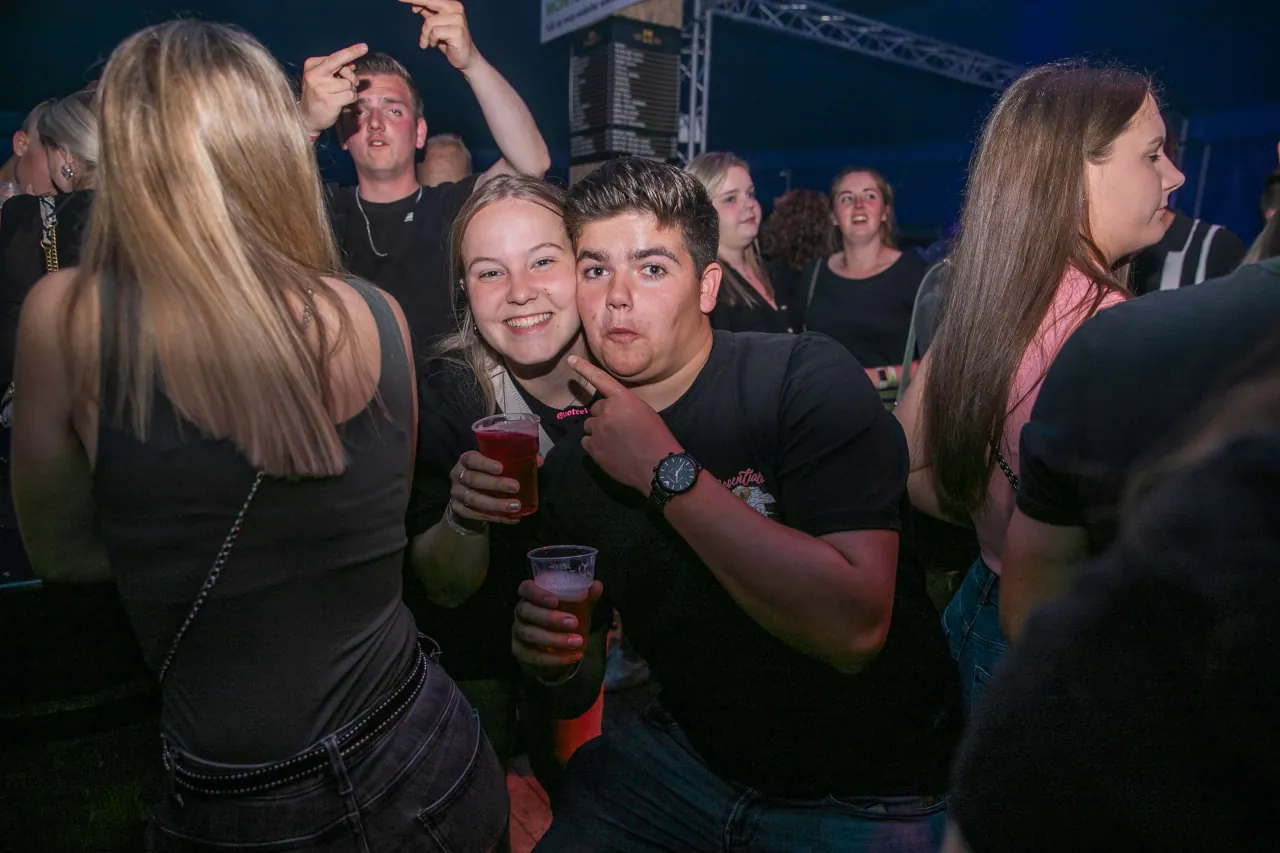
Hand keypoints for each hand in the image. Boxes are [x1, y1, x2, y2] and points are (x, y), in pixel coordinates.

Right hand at [299, 43, 367, 134]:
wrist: (307, 117)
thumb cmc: (318, 94)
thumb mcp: (323, 77)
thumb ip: (336, 68)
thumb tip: (352, 64)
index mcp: (312, 65)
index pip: (335, 56)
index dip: (351, 52)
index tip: (364, 47)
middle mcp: (314, 75)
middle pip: (342, 66)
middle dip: (351, 75)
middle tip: (350, 83)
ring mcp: (321, 88)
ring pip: (349, 84)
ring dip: (350, 90)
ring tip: (339, 96)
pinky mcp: (329, 101)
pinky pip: (351, 95)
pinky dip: (351, 99)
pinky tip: (341, 102)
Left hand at [399, 0, 478, 70]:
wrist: (465, 57)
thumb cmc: (449, 40)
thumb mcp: (436, 24)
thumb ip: (428, 13)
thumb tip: (415, 5)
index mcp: (451, 4)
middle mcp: (456, 8)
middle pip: (430, 1)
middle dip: (415, 1)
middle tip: (399, 0)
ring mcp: (458, 19)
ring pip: (430, 22)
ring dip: (425, 34)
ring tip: (428, 42)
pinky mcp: (457, 31)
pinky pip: (435, 32)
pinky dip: (431, 40)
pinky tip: (435, 45)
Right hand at [450, 450, 521, 525]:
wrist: (468, 498)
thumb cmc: (486, 475)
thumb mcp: (497, 465)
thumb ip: (515, 461)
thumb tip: (538, 461)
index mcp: (466, 460)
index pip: (472, 459)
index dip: (485, 463)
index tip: (501, 468)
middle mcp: (458, 475)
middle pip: (473, 479)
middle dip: (495, 484)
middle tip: (515, 487)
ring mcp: (456, 494)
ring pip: (474, 500)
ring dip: (496, 504)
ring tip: (516, 506)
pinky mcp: (458, 510)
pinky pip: (477, 515)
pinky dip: (497, 517)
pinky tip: (512, 518)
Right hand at [512, 578, 603, 672]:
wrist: (554, 651)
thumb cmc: (562, 621)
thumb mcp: (575, 608)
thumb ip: (585, 597)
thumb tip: (597, 586)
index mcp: (531, 597)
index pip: (525, 588)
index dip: (537, 593)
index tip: (556, 600)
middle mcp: (520, 613)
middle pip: (526, 611)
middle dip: (550, 617)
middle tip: (574, 622)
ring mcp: (517, 633)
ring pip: (529, 634)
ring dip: (554, 639)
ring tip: (577, 641)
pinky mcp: (520, 653)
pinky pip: (534, 656)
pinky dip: (554, 658)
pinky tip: (572, 657)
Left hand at [567, 355, 682, 494]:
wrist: (657, 466)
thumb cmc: (657, 437)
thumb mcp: (645, 412)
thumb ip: (626, 406)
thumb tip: (614, 411)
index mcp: (622, 399)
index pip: (600, 379)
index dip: (584, 368)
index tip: (571, 360)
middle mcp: (606, 411)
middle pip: (595, 409)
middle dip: (604, 416)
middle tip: (619, 428)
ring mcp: (597, 430)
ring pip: (590, 426)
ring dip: (599, 430)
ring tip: (615, 442)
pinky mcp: (593, 448)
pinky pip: (586, 442)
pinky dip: (595, 445)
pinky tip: (609, 451)